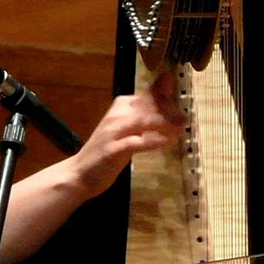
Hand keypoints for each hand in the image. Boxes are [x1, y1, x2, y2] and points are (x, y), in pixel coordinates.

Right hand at [65, 70, 185, 198]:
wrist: (80, 172)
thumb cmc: (108, 149)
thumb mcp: (129, 127)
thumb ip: (147, 112)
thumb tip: (166, 91)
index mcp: (122, 105)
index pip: (150, 96)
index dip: (168, 101)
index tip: (180, 111)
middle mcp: (118, 114)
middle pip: (150, 106)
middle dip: (170, 112)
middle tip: (183, 120)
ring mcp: (114, 131)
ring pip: (145, 120)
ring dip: (166, 124)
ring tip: (180, 128)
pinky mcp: (113, 149)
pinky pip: (137, 142)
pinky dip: (154, 142)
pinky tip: (167, 142)